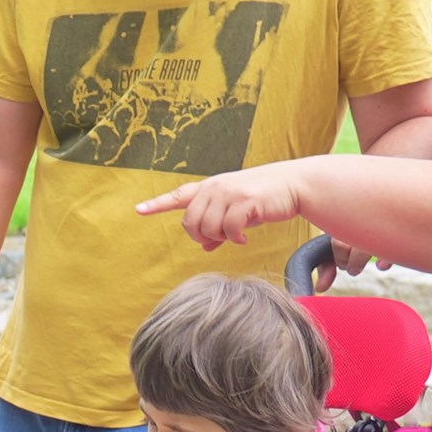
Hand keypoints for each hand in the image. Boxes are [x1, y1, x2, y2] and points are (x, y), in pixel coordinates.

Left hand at [133, 166, 309, 248]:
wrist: (293, 184)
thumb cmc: (263, 199)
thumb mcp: (237, 210)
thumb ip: (218, 226)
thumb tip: (206, 247)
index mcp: (209, 188)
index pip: (178, 196)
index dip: (158, 204)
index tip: (138, 210)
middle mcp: (215, 187)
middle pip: (190, 222)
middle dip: (201, 236)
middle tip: (219, 239)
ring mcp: (229, 192)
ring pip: (208, 227)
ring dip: (220, 238)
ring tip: (235, 235)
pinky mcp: (245, 200)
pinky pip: (229, 228)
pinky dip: (235, 239)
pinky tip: (244, 237)